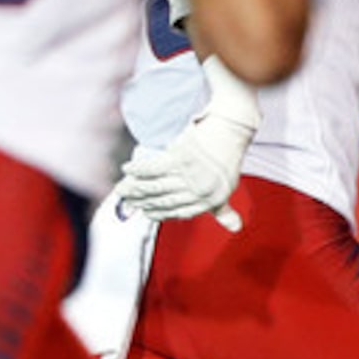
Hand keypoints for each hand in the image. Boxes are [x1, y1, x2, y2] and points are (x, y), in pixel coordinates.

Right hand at [114, 63, 261, 228]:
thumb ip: (225, 211)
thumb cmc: (227, 159)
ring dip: (135, 188)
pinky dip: (138, 170)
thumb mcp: (228, 188)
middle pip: (164, 200)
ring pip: (155, 186)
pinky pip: (153, 168)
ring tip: (122, 188)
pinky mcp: (180, 158)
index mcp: (210, 200)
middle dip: (143, 202)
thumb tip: (236, 228)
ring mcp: (190, 174)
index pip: (180, 212)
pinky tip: (127, 169)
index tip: (146, 213)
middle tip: (128, 202)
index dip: (161, 214)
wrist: (230, 130)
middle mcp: (200, 190)